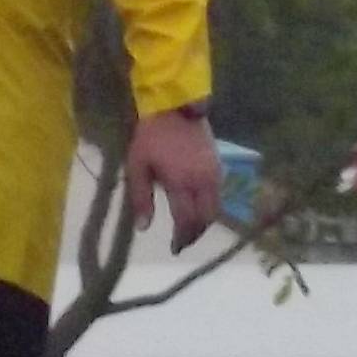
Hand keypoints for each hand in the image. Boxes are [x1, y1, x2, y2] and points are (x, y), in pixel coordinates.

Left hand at [125, 109, 221, 252]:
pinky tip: (197, 209)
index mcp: (181, 183)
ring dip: (204, 222)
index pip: (186, 220)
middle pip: (206, 218)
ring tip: (189, 229)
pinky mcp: (219, 165)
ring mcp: (215, 173)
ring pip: (216, 208)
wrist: (173, 108)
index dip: (181, 238)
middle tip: (182, 242)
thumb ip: (141, 198)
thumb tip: (143, 228)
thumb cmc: (150, 138)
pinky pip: (219, 194)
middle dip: (195, 234)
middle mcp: (203, 182)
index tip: (173, 248)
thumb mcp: (137, 167)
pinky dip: (210, 207)